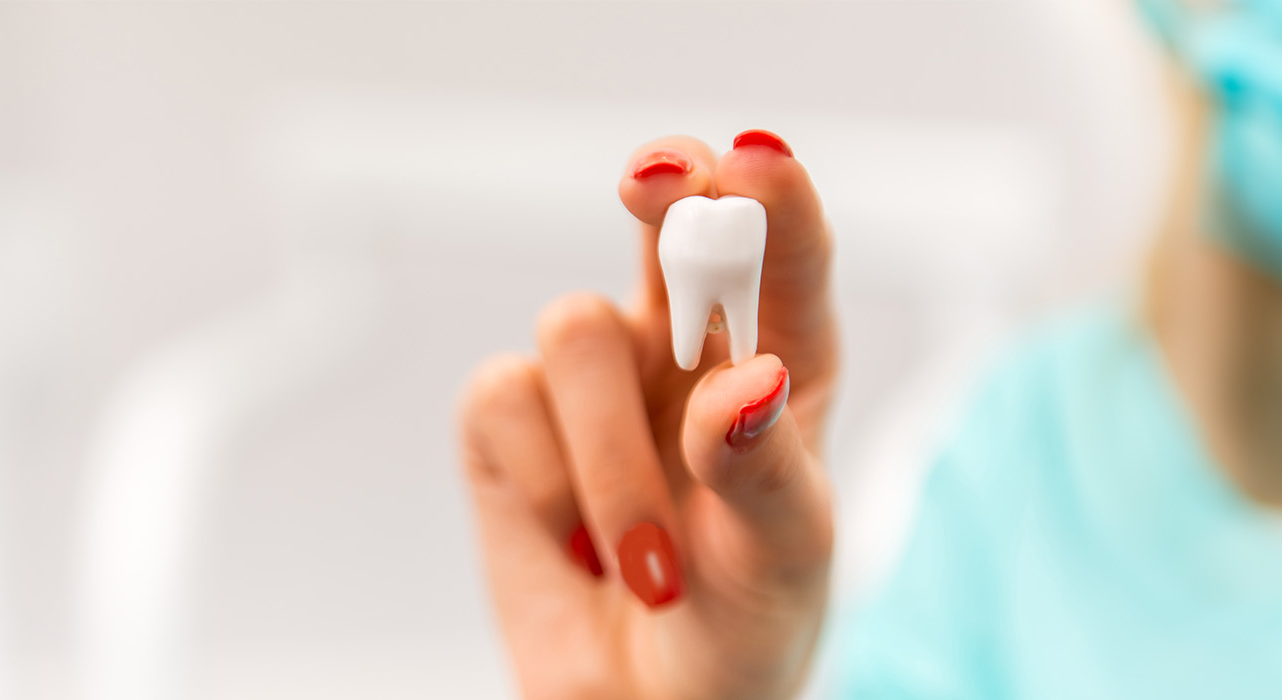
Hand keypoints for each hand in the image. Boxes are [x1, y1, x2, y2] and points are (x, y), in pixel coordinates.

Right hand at [458, 131, 837, 699]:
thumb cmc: (739, 629)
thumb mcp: (784, 564)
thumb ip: (768, 472)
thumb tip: (745, 385)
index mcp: (779, 365)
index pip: (785, 258)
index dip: (772, 196)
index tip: (754, 160)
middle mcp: (682, 354)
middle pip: (671, 230)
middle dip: (665, 196)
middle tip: (658, 187)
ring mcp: (592, 385)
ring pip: (577, 328)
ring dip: (610, 450)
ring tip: (646, 555)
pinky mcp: (507, 423)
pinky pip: (502, 395)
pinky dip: (538, 480)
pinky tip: (570, 539)